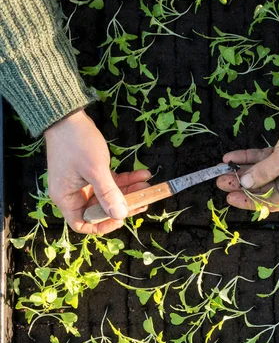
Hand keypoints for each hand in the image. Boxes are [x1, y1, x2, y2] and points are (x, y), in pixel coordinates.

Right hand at [45, 110, 150, 233]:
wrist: (69, 117)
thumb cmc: (77, 143)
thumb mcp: (95, 170)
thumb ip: (108, 194)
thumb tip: (120, 215)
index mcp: (66, 198)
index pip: (82, 223)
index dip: (102, 226)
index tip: (121, 218)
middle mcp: (74, 194)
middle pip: (100, 210)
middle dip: (123, 206)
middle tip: (144, 201)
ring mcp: (84, 183)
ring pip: (110, 195)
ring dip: (129, 191)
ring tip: (147, 186)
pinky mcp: (93, 173)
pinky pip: (111, 182)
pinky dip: (126, 180)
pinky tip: (142, 174)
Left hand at [217, 121, 278, 210]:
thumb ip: (261, 173)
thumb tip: (244, 183)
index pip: (268, 202)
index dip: (248, 200)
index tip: (229, 198)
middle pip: (262, 187)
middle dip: (241, 183)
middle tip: (220, 181)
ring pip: (260, 172)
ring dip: (241, 170)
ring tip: (222, 169)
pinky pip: (262, 159)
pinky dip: (248, 158)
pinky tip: (231, 157)